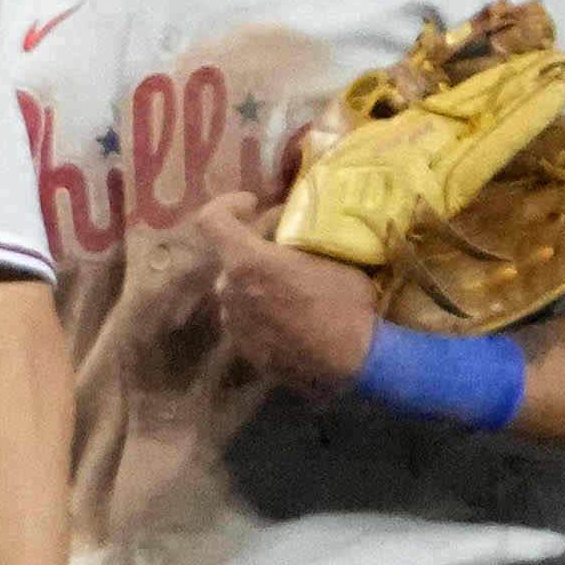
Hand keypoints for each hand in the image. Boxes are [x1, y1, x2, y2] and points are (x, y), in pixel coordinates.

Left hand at [166, 198, 375, 401]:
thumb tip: (290, 230)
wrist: (353, 361)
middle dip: (253, 242)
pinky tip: (289, 308)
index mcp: (247, 263)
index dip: (227, 205)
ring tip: (289, 277)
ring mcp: (232, 321)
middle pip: (229, 255)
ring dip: (256, 277)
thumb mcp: (330, 258)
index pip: (210, 221)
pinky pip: (244, 315)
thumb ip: (298, 242)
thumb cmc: (346, 304)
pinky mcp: (242, 346)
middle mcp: (229, 291)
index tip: (252, 204)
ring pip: (237, 287)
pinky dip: (260, 304)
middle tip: (285, 240)